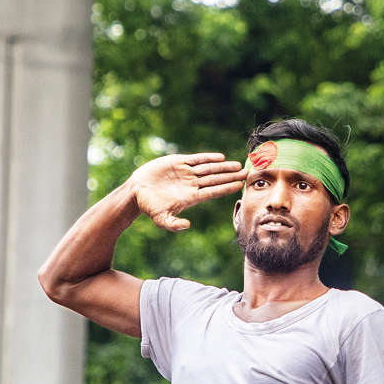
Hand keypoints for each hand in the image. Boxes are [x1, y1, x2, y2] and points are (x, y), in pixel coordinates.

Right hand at [129, 153, 243, 230]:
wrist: (137, 191)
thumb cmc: (149, 207)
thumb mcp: (161, 219)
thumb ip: (174, 225)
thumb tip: (188, 226)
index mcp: (191, 197)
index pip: (213, 192)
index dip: (226, 188)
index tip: (240, 185)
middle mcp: (192, 185)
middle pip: (216, 179)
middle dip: (231, 176)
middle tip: (247, 174)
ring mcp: (186, 173)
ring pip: (209, 169)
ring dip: (224, 167)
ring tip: (238, 165)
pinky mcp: (178, 163)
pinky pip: (196, 159)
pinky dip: (208, 158)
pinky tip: (220, 157)